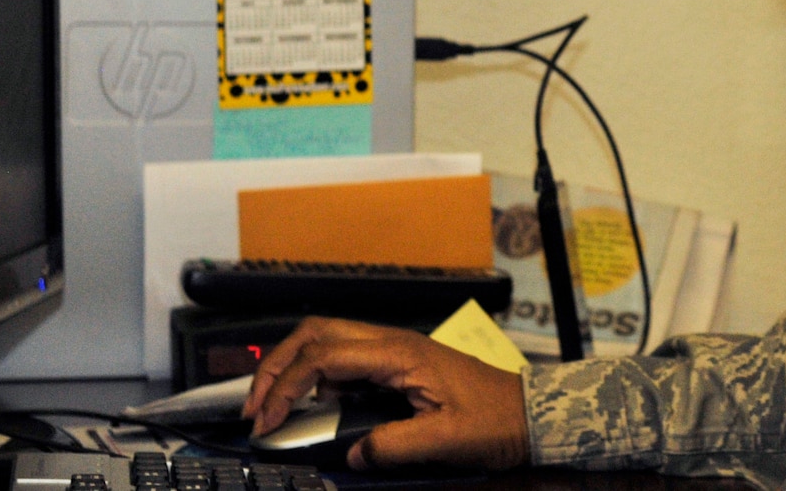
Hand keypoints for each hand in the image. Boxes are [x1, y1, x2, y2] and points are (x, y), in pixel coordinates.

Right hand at [243, 316, 528, 469]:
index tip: (266, 420)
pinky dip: (316, 377)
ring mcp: (395, 351)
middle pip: (317, 333)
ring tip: (270, 406)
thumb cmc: (497, 420)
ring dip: (293, 368)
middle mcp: (393, 343)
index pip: (325, 355)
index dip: (286, 385)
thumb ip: (396, 445)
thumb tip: (352, 453)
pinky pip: (345, 361)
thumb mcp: (447, 439)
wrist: (532, 413)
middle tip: (254, 407)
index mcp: (401, 352)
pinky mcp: (398, 366)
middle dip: (277, 364)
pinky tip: (307, 406)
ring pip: (328, 342)